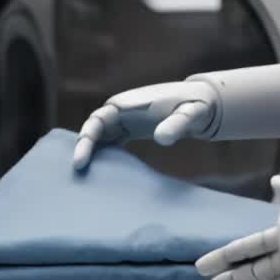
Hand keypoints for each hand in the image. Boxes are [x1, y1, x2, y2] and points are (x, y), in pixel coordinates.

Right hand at [72, 81, 218, 169]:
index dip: (86, 139)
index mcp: (127, 104)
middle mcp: (120, 110)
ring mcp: (124, 119)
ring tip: (84, 176)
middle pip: (92, 129)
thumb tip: (161, 139)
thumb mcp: (189, 114)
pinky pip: (109, 142)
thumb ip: (176, 125)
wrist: (202, 103)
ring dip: (91, 153)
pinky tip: (102, 173)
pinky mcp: (129, 129)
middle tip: (78, 171)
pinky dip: (103, 155)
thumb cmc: (194, 106)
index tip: (81, 160)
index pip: (97, 120)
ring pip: (98, 136)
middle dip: (83, 149)